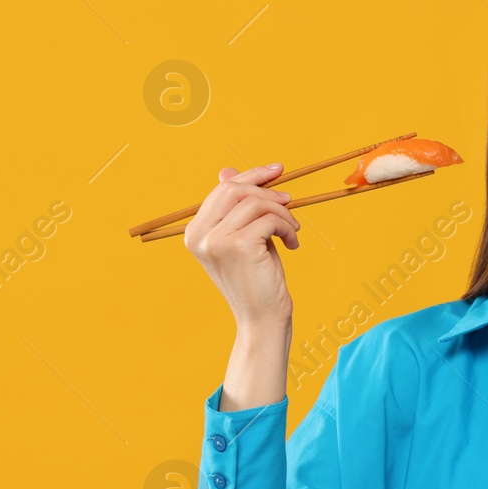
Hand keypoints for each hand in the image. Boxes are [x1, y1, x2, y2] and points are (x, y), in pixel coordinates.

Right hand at [183, 163, 300, 329]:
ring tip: (292, 231)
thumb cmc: (257, 278)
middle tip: (289, 204)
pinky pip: (269, 218)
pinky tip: (292, 244)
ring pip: (255, 202)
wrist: (262, 318)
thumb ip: (236, 207)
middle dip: (267, 191)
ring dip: (282, 213)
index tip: (277, 170)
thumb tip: (226, 171)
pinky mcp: (239, 246)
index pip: (223, 189)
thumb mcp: (245, 236)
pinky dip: (287, 226)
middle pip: (235, 189)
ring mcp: (216, 240)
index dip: (252, 176)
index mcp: (195, 232)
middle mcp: (199, 235)